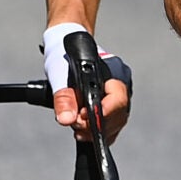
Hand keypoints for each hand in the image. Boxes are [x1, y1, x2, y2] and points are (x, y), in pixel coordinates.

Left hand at [42, 26, 130, 142]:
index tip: (81, 119)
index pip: (117, 101)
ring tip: (76, 127)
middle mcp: (121, 84)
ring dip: (96, 130)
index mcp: (114, 73)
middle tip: (75, 125)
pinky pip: (111, 123)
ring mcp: (119, 95)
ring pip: (116, 122)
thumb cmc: (63, 56)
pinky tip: (83, 130)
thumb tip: (66, 119)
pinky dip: (97, 130)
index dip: (101, 114)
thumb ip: (63, 98)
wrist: (63, 49)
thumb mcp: (59, 75)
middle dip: (96, 126)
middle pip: (118, 115)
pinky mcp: (112, 104)